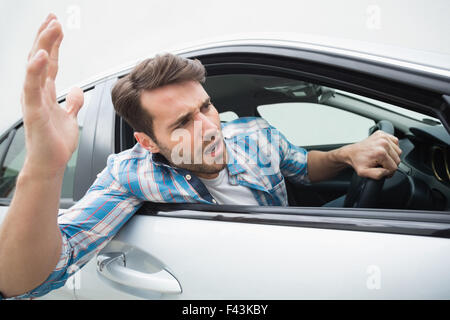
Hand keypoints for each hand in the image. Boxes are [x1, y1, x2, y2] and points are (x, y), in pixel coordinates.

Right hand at [21, 14, 83, 174]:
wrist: (51, 164)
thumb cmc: (56, 143)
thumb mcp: (70, 117)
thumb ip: (73, 102)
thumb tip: (77, 89)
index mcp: (45, 92)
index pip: (50, 62)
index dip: (54, 43)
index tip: (57, 25)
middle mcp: (37, 93)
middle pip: (41, 59)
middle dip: (47, 37)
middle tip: (53, 18)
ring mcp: (33, 101)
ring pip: (36, 67)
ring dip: (43, 46)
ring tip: (51, 27)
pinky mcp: (34, 113)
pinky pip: (33, 88)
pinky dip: (35, 71)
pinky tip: (42, 56)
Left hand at [345, 130, 401, 179]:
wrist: (351, 153)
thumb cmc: (357, 162)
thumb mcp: (364, 173)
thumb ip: (378, 175)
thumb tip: (388, 171)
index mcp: (380, 153)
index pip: (394, 167)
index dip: (389, 172)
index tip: (382, 171)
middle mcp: (383, 143)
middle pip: (397, 159)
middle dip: (390, 164)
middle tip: (381, 165)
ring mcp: (383, 137)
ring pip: (398, 151)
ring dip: (391, 156)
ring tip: (381, 158)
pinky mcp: (382, 134)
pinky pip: (395, 143)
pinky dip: (392, 148)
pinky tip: (383, 151)